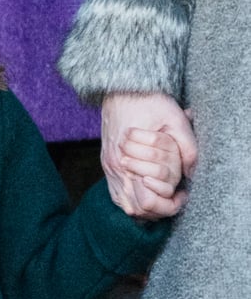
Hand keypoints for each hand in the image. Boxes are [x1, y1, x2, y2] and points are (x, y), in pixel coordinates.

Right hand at [102, 91, 197, 218]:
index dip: (169, 205)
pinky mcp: (106, 165)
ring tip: (163, 197)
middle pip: (136, 209)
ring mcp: (108, 168)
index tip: (182, 195)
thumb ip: (187, 148)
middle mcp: (115, 168)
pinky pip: (117, 195)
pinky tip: (146, 191)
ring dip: (145, 206)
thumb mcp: (175, 119)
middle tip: (175, 198)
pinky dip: (132, 199)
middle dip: (159, 209)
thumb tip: (191, 174)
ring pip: (125, 206)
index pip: (148, 202)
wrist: (121, 88)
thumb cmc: (149, 101)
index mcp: (129, 159)